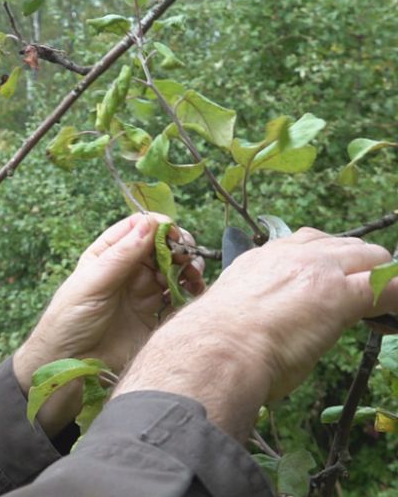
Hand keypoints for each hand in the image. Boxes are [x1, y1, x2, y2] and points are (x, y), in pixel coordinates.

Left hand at [13, 213, 204, 433]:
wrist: (70, 365)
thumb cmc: (68, 321)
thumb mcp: (91, 284)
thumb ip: (121, 256)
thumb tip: (148, 224)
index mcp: (107, 255)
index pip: (136, 228)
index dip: (157, 226)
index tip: (174, 233)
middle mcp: (127, 270)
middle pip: (161, 247)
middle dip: (178, 247)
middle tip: (187, 258)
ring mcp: (142, 292)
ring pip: (174, 270)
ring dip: (188, 268)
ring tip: (192, 275)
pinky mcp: (154, 315)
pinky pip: (178, 296)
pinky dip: (190, 290)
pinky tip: (193, 292)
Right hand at [114, 228, 397, 439]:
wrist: (215, 349)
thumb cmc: (213, 344)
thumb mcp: (230, 311)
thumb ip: (253, 305)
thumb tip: (262, 321)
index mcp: (261, 259)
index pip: (308, 244)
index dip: (328, 263)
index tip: (331, 285)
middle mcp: (290, 254)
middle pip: (346, 244)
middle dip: (360, 267)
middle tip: (364, 299)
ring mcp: (318, 270)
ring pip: (372, 257)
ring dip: (380, 278)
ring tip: (380, 305)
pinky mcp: (342, 295)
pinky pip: (389, 286)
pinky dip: (396, 298)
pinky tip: (393, 312)